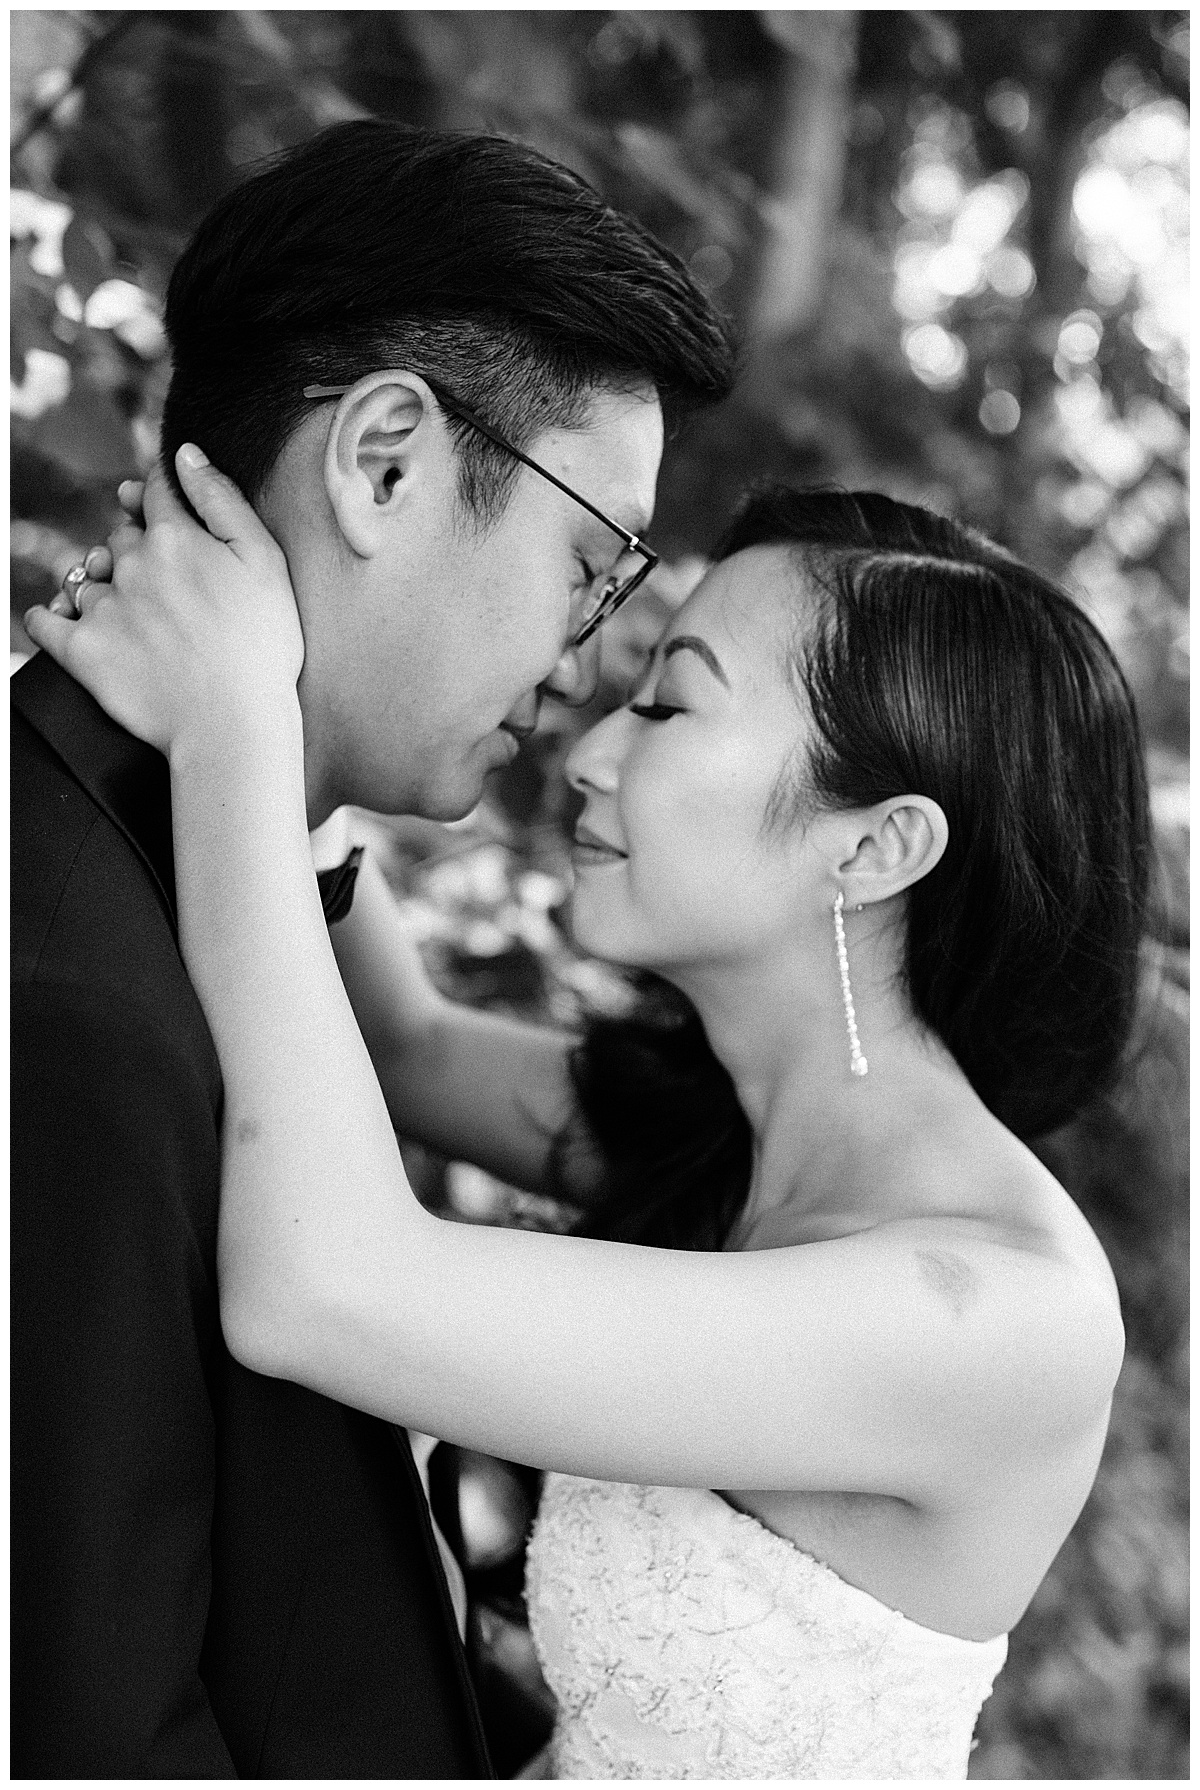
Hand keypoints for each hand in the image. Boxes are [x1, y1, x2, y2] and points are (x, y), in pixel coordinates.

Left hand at [25, 446, 303, 761]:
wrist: (234, 725)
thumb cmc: (263, 646)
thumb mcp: (265, 561)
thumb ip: (222, 500)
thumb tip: (185, 453)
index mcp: (176, 536)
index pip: (154, 492)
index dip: (160, 498)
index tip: (167, 513)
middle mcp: (132, 563)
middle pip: (121, 537)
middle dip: (138, 550)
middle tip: (166, 584)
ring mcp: (103, 606)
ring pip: (88, 576)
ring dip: (101, 585)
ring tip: (130, 614)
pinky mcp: (81, 649)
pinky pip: (46, 621)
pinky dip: (51, 618)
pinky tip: (65, 623)